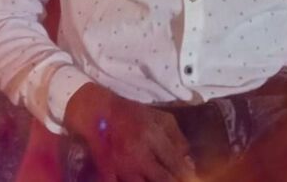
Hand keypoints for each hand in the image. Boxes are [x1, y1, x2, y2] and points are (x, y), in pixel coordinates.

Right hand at [65, 83, 195, 181]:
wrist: (97, 112)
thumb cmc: (131, 114)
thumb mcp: (158, 117)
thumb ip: (176, 136)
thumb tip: (188, 159)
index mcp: (151, 135)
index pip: (174, 162)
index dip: (185, 172)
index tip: (189, 176)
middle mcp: (137, 153)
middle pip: (162, 179)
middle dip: (172, 181)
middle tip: (175, 180)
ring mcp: (121, 166)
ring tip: (156, 177)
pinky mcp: (107, 174)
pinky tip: (140, 178)